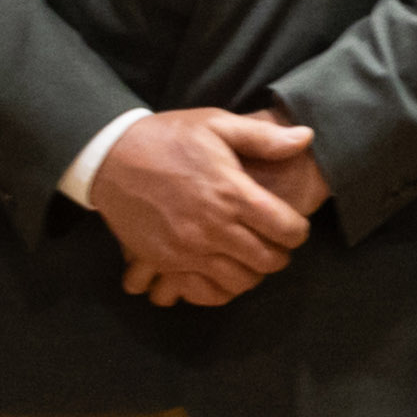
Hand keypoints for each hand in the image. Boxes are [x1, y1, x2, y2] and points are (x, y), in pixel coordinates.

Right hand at [89, 107, 314, 306]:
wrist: (110, 157)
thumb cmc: (167, 137)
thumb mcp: (216, 124)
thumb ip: (264, 137)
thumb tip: (307, 138)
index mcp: (232, 193)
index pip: (288, 229)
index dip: (298, 230)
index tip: (293, 226)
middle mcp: (214, 227)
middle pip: (269, 261)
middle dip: (280, 254)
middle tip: (274, 244)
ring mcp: (188, 249)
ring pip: (240, 281)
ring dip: (252, 273)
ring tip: (249, 257)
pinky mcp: (165, 262)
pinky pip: (204, 292)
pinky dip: (220, 289)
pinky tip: (222, 272)